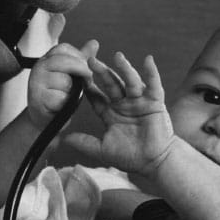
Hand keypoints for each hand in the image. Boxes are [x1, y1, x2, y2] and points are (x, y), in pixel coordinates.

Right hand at [26, 41, 96, 130]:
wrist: (44, 117)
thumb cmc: (58, 94)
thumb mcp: (70, 74)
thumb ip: (81, 59)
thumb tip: (94, 43)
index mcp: (46, 59)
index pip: (64, 49)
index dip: (79, 59)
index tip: (83, 68)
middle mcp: (39, 67)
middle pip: (65, 62)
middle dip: (81, 72)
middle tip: (85, 83)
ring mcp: (36, 83)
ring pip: (65, 81)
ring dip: (71, 92)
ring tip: (65, 95)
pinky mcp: (38, 99)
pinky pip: (61, 98)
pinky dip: (65, 103)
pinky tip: (60, 105)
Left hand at [62, 51, 174, 175]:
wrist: (155, 163)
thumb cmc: (131, 157)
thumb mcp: (103, 150)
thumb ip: (85, 143)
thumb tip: (64, 139)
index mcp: (110, 113)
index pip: (96, 96)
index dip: (88, 87)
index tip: (77, 77)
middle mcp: (123, 103)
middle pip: (111, 83)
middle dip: (101, 72)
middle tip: (91, 60)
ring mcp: (139, 101)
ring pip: (130, 81)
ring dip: (124, 68)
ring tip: (117, 56)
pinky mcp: (155, 102)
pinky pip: (153, 85)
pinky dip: (151, 72)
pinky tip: (148, 60)